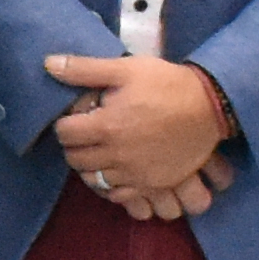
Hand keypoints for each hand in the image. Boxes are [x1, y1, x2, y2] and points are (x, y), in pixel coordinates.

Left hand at [44, 53, 236, 208]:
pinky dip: (111, 185)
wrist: (210, 107)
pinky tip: (115, 169)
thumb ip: (84, 69)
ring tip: (99, 151)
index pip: (64, 134)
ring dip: (89, 167)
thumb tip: (48, 64)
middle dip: (74, 145)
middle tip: (86, 132)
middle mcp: (117, 155)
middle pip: (75, 160)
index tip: (76, 117)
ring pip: (93, 180)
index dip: (65, 124)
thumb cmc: (166, 84)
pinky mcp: (151, 184)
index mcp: (107, 126)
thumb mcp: (126, 69)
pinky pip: (118, 195)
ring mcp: (134, 174)